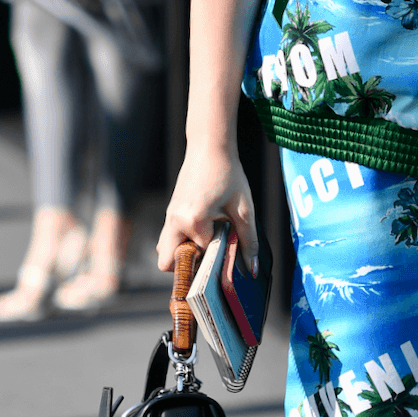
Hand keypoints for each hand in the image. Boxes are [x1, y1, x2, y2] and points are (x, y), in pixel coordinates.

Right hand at [156, 137, 259, 275]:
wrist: (209, 147)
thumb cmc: (228, 174)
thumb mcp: (244, 209)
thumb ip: (249, 240)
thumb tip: (252, 269)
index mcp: (193, 220)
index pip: (200, 256)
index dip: (217, 259)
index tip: (229, 253)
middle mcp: (174, 221)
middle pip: (167, 263)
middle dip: (188, 266)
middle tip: (212, 256)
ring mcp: (169, 216)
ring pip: (165, 250)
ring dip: (183, 253)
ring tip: (209, 242)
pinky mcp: (170, 212)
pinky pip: (169, 237)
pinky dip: (183, 241)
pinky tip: (206, 229)